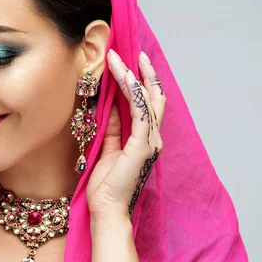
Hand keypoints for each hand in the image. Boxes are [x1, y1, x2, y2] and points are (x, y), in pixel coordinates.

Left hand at [86, 50, 165, 223]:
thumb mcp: (108, 148)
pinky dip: (134, 93)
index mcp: (145, 139)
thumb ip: (114, 128)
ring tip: (118, 59)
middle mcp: (152, 138)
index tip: (130, 63)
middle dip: (144, 73)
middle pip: (154, 98)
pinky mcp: (142, 145)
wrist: (107, 208)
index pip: (147, 104)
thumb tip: (112, 106)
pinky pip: (140, 112)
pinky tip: (125, 77)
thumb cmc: (106, 184)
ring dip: (132, 77)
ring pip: (147, 100)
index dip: (141, 82)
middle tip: (133, 52)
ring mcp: (150, 141)